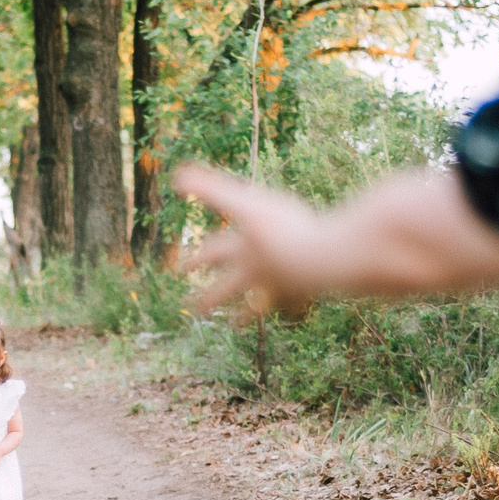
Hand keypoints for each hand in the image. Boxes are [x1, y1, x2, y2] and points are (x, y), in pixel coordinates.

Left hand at [175, 162, 361, 318]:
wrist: (322, 259)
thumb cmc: (284, 228)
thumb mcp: (246, 201)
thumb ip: (212, 189)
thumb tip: (176, 175)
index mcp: (243, 251)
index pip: (213, 254)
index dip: (197, 258)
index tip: (181, 269)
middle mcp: (257, 273)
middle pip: (227, 288)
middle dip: (211, 297)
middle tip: (197, 310)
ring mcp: (280, 286)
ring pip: (256, 305)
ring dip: (244, 314)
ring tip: (236, 324)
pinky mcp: (304, 293)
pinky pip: (293, 302)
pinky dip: (289, 307)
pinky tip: (289, 310)